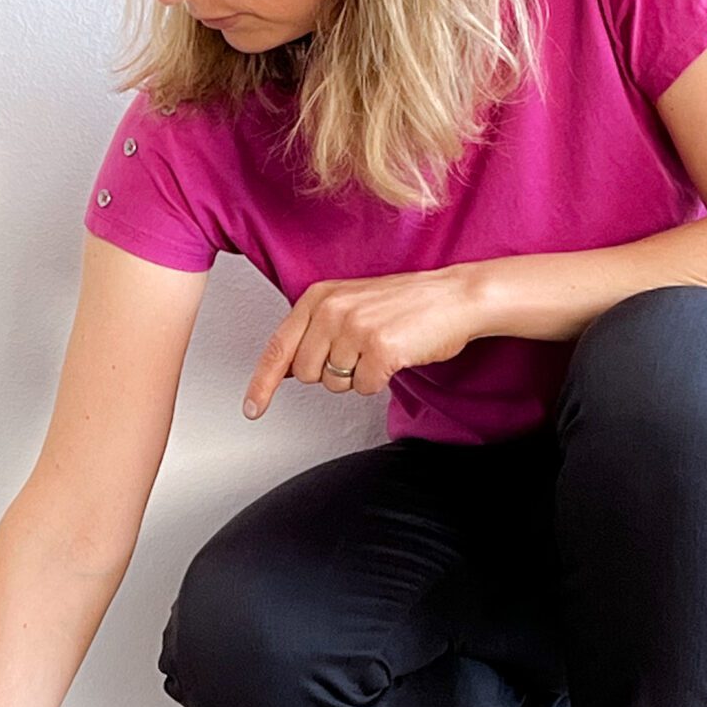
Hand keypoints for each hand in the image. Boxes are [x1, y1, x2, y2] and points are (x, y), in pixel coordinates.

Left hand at [243, 265, 479, 417]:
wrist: (455, 297)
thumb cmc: (404, 304)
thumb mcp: (349, 305)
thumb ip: (313, 332)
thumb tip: (283, 370)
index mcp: (318, 297)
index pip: (278, 347)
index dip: (261, 384)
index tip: (252, 409)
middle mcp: (331, 310)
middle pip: (305, 374)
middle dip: (329, 375)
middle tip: (359, 353)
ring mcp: (354, 328)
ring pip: (335, 384)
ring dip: (357, 377)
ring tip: (380, 349)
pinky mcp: (380, 348)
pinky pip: (364, 388)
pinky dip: (380, 380)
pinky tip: (395, 356)